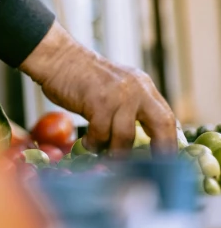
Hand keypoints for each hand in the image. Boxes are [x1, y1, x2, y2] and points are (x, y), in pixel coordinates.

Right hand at [21, 21, 176, 152]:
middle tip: (148, 169)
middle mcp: (137, 88)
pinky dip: (94, 143)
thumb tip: (143, 142)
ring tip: (103, 153)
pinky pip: (101, 133)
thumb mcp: (117, 88)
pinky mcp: (98, 100)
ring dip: (115, 151)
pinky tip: (87, 142)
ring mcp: (119, 94)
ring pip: (126, 136)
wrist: (59, 58)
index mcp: (143, 86)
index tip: (166, 163)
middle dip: (159, 150)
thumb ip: (132, 108)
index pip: (168, 118)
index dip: (170, 143)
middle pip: (162, 124)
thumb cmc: (84, 79)